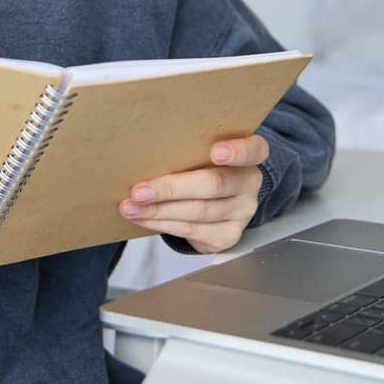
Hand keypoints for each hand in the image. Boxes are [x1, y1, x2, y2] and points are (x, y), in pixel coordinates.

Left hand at [118, 134, 269, 253]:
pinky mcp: (228, 235)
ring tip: (130, 207)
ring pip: (198, 212)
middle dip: (171, 188)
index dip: (237, 151)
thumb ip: (187, 148)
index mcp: (249, 154)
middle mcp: (249, 183)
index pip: (253, 149)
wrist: (216, 200)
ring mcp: (241, 211)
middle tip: (139, 191)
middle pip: (213, 185)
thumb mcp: (201, 151)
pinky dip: (161, 224)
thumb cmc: (202, 166)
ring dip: (158, 210)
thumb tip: (143, 150)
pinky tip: (142, 218)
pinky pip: (191, 230)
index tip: (216, 152)